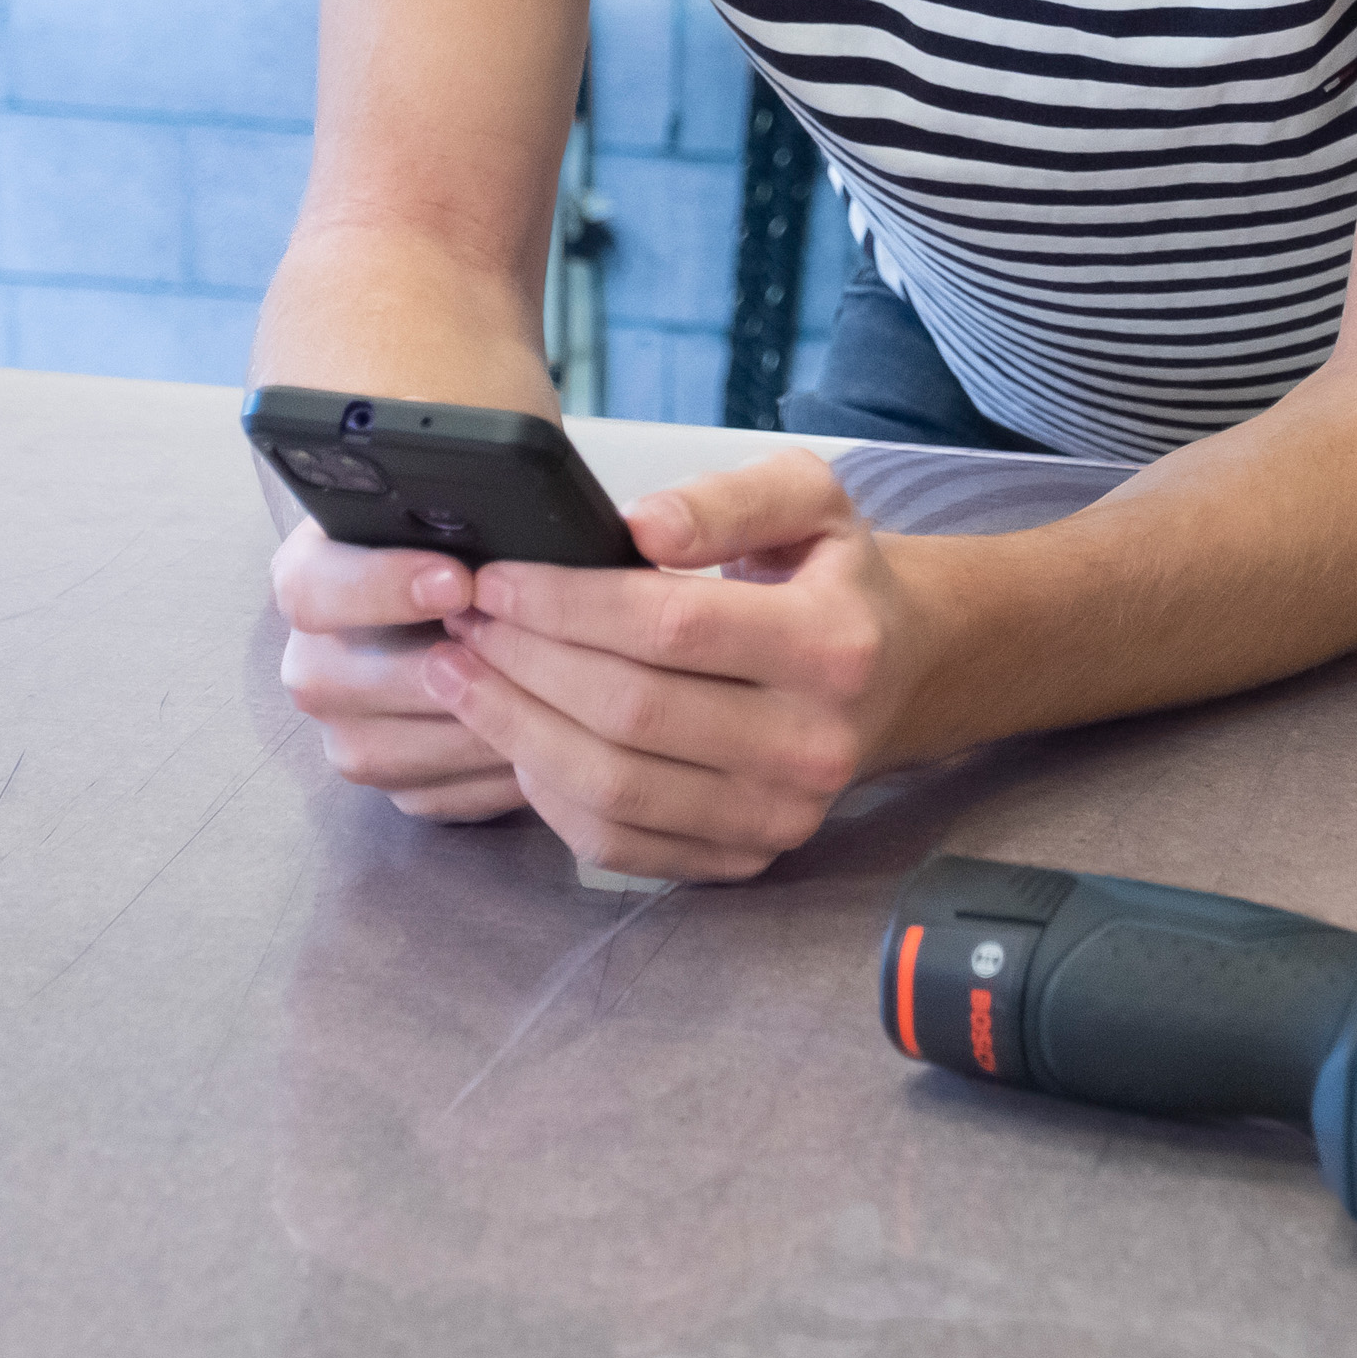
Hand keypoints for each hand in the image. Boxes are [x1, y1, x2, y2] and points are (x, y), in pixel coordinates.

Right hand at [271, 520, 527, 822]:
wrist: (477, 612)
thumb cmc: (469, 552)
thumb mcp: (453, 519)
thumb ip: (459, 517)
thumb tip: (500, 526)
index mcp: (310, 578)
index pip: (311, 587)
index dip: (381, 586)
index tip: (459, 582)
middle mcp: (312, 660)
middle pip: (336, 679)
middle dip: (436, 670)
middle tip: (512, 650)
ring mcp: (345, 729)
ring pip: (385, 750)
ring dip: (469, 728)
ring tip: (544, 697)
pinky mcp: (389, 780)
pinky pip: (428, 791)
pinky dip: (486, 775)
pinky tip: (540, 747)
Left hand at [428, 451, 928, 883]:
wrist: (897, 672)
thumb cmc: (832, 575)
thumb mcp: (808, 498)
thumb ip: (727, 498)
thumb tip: (640, 526)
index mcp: (833, 643)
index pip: (672, 628)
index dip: (568, 603)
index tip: (497, 578)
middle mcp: (815, 744)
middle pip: (632, 714)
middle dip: (525, 663)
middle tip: (461, 621)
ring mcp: (781, 815)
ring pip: (615, 788)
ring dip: (516, 731)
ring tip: (459, 676)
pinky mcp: (745, 859)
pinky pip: (619, 844)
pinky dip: (548, 796)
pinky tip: (512, 738)